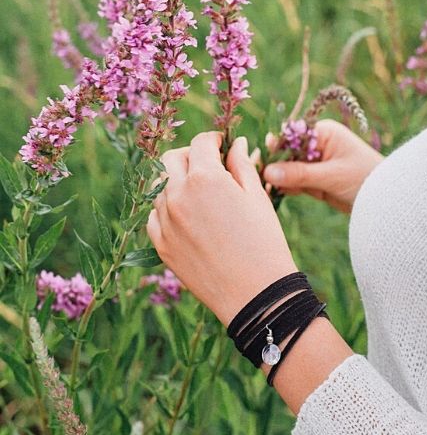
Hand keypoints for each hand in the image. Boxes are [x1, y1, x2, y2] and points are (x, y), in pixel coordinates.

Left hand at [146, 131, 298, 326]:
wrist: (255, 294)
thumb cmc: (264, 241)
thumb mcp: (257, 196)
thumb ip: (242, 164)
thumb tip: (236, 143)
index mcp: (206, 178)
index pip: (200, 143)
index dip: (214, 140)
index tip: (222, 145)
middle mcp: (178, 195)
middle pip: (172, 159)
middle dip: (190, 156)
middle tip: (208, 165)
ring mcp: (165, 221)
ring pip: (160, 186)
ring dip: (177, 182)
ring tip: (201, 194)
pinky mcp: (161, 245)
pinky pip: (154, 216)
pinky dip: (167, 209)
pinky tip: (188, 216)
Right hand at [260, 119, 383, 213]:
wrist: (388, 201)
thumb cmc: (365, 179)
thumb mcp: (331, 176)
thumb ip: (299, 174)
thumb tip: (268, 172)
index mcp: (324, 132)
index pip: (292, 135)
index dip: (275, 147)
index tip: (260, 159)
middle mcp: (318, 144)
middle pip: (287, 152)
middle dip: (274, 164)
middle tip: (256, 176)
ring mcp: (317, 162)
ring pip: (289, 168)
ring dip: (278, 178)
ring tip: (261, 188)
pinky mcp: (317, 180)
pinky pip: (295, 181)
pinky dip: (287, 187)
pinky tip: (274, 194)